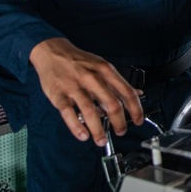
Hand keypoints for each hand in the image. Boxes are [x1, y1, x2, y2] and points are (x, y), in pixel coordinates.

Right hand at [28, 37, 143, 146]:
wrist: (52, 51)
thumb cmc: (79, 61)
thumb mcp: (102, 66)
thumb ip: (118, 82)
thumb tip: (138, 94)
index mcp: (105, 70)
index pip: (126, 92)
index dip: (135, 109)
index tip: (138, 120)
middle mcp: (92, 78)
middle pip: (111, 104)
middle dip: (119, 122)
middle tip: (121, 132)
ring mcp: (74, 86)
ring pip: (90, 110)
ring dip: (98, 129)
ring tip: (101, 140)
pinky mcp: (58, 94)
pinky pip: (68, 113)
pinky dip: (76, 126)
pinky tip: (83, 135)